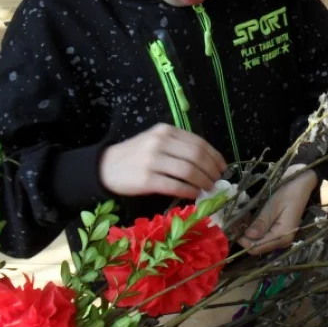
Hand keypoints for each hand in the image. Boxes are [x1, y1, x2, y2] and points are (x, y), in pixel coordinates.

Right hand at [99, 124, 225, 198]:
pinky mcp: (147, 179)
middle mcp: (160, 143)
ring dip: (203, 182)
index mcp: (165, 131)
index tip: (222, 167)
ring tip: (208, 189)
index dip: (214, 156)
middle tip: (217, 181)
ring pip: (188, 171)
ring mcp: (152, 161)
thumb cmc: (136, 155)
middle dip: (211, 171)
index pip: (198, 143)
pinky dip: (189, 191)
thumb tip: (209, 162)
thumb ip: (178, 147)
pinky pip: (175, 186)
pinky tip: (195, 194)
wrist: (105, 167)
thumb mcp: (156, 141)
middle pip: (196, 157)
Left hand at [238, 166, 318, 254]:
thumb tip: (248, 236)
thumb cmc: (289, 192)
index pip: (257, 247)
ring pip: (258, 241)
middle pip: (256, 246)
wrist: (303, 183)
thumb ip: (261, 222)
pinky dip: (253, 228)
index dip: (242, 241)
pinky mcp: (278, 230)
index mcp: (282, 236)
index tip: (232, 228)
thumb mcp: (274, 205)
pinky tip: (248, 218)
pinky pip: (262, 234)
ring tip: (240, 217)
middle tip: (234, 221)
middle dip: (243, 236)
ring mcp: (280, 236)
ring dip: (247, 232)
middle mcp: (282, 240)